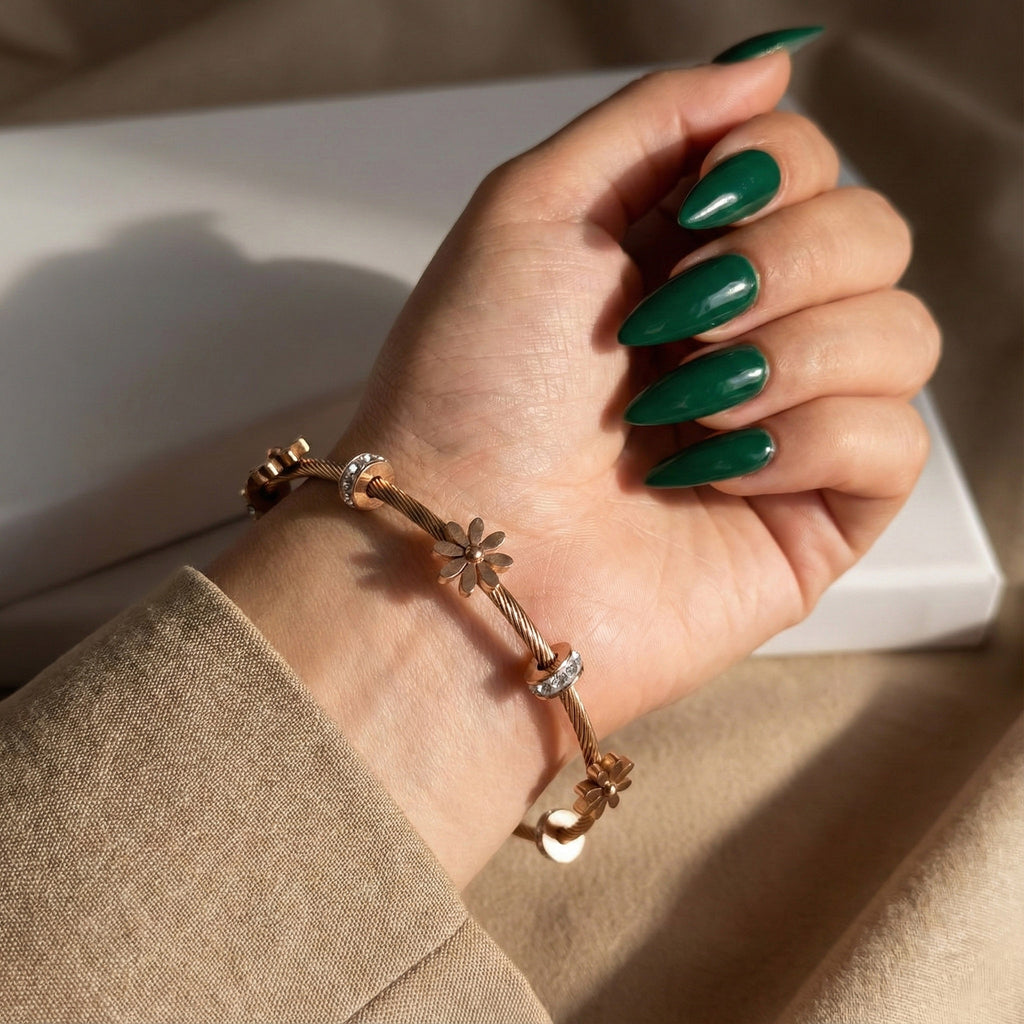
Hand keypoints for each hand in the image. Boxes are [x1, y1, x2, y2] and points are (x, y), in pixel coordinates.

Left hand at [210, 54, 938, 884]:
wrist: (458, 545)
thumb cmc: (470, 389)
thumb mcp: (532, 207)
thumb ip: (653, 117)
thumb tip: (774, 65)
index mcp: (683, 258)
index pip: (809, 164)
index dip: (767, 174)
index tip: (681, 222)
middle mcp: (744, 333)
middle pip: (873, 235)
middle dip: (779, 265)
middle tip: (674, 323)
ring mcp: (783, 427)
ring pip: (903, 333)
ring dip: (793, 354)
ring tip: (685, 406)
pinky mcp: (813, 516)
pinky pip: (898, 443)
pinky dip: (809, 440)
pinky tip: (713, 473)